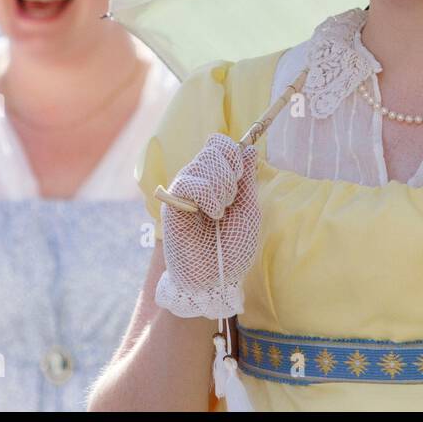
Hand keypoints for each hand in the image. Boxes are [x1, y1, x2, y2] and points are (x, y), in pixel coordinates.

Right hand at [155, 133, 261, 318]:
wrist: (215, 277)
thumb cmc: (232, 248)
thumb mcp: (248, 210)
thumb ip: (247, 181)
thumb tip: (250, 149)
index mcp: (215, 179)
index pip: (219, 144)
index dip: (233, 152)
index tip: (241, 176)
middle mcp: (197, 180)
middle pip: (213, 148)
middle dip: (231, 174)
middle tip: (230, 203)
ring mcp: (183, 190)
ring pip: (204, 162)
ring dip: (223, 188)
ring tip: (220, 213)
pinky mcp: (172, 204)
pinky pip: (190, 182)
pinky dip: (209, 196)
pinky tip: (211, 214)